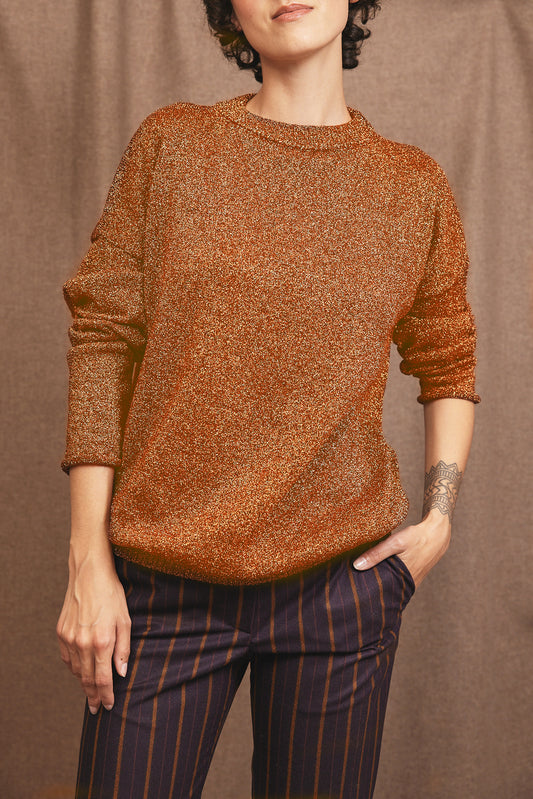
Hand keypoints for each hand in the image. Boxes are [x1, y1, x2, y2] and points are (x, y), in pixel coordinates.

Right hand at [56, 543, 130, 713]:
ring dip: (83, 682)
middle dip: (93, 696)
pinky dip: (74, 667)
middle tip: (97, 708)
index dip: (106, 696)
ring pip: (75, 670)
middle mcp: (82, 643)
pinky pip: (67, 658)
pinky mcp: (61, 632)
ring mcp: (69, 638)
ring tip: (91, 691)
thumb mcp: (125, 620)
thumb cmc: (111, 595)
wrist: (89, 574)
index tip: (108, 707)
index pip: (102, 680)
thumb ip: (123, 649)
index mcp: (101, 642)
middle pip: (87, 679)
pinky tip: (81, 670)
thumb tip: (121, 673)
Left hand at [352, 509, 451, 589]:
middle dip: (373, 588)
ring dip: (382, 582)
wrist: (438, 533)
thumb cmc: (417, 537)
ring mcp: (412, 581)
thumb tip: (357, 565)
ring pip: (393, 585)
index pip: (382, 593)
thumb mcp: (395, 543)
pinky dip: (390, 577)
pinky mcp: (414, 575)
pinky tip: (381, 571)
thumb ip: (376, 554)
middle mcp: (408, 583)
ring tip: (365, 580)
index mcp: (403, 579)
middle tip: (356, 587)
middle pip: (386, 590)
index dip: (369, 594)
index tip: (355, 594)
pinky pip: (399, 579)